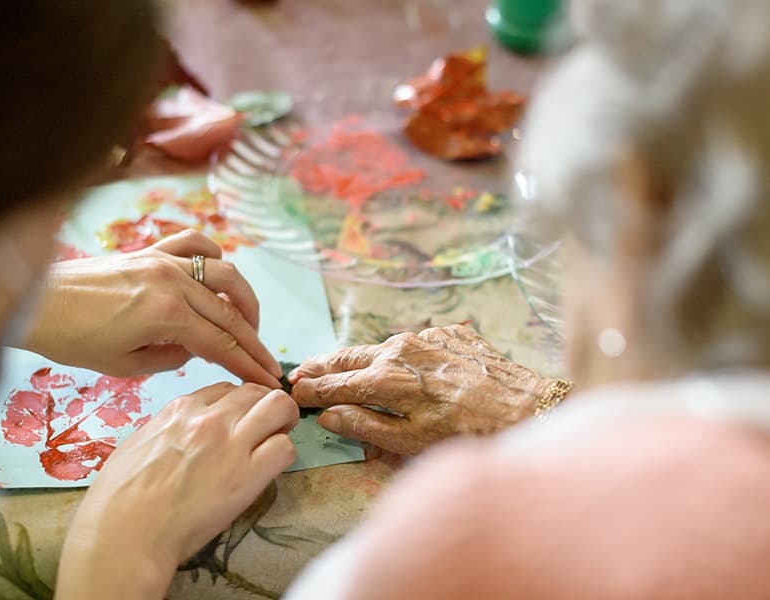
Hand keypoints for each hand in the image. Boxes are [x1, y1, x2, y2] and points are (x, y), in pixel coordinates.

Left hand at [20, 229, 282, 386]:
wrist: (35, 303)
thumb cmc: (72, 340)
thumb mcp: (125, 365)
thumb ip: (170, 358)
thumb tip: (194, 349)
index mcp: (166, 315)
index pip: (221, 344)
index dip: (249, 365)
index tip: (269, 382)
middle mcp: (172, 282)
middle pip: (230, 314)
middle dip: (255, 342)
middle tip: (270, 364)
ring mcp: (163, 260)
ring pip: (225, 274)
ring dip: (245, 300)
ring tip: (249, 323)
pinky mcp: (151, 250)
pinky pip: (195, 244)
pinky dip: (214, 257)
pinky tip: (217, 276)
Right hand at [56, 382, 298, 598]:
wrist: (124, 534)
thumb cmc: (118, 499)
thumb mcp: (138, 444)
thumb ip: (166, 430)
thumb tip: (177, 434)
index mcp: (179, 409)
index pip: (225, 389)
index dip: (237, 404)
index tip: (238, 421)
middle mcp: (208, 419)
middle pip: (256, 390)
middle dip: (265, 406)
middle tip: (266, 429)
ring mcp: (229, 444)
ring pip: (279, 407)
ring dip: (283, 422)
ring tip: (275, 441)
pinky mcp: (247, 477)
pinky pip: (284, 448)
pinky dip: (283, 454)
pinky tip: (269, 469)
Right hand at [290, 325, 552, 454]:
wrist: (530, 408)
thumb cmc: (469, 434)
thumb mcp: (411, 442)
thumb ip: (365, 427)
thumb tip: (328, 416)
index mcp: (385, 378)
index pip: (334, 382)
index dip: (310, 389)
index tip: (293, 392)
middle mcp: (400, 348)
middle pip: (349, 355)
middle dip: (322, 364)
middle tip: (302, 372)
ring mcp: (426, 337)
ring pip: (380, 346)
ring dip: (357, 358)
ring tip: (339, 366)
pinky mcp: (451, 334)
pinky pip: (414, 343)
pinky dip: (398, 354)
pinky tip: (399, 366)